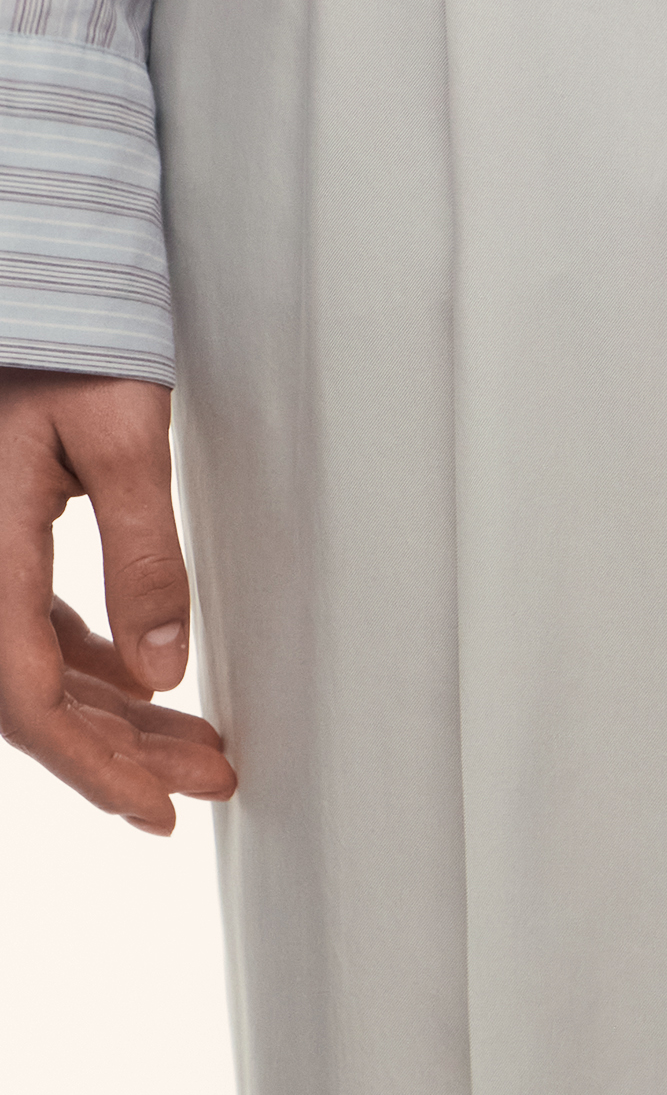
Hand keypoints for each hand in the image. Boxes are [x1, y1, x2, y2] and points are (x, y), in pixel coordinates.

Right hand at [0, 371, 234, 831]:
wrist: (27, 283)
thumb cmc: (69, 346)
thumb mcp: (122, 441)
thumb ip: (142, 554)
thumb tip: (160, 668)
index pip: (29, 700)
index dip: (94, 768)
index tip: (160, 811)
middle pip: (36, 699)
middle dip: (124, 752)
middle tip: (211, 780)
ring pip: (38, 669)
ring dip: (115, 714)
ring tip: (200, 747)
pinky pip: (35, 629)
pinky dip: (90, 666)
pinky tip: (143, 685)